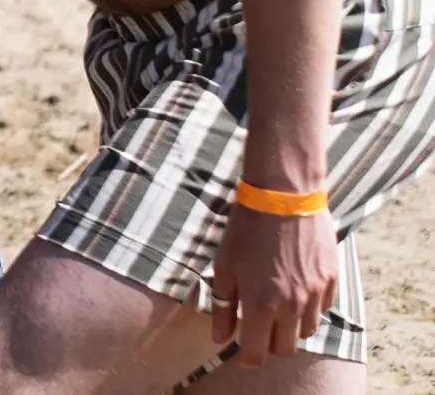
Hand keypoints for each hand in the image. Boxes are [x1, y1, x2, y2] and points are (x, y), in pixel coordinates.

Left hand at [210, 201, 338, 357]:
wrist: (282, 196)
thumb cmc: (245, 229)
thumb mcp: (223, 266)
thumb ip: (223, 306)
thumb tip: (221, 337)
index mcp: (262, 305)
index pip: (257, 354)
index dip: (247, 358)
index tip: (242, 352)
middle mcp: (293, 306)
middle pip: (285, 348)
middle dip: (269, 344)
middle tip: (257, 327)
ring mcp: (316, 294)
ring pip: (306, 331)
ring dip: (290, 326)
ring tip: (275, 303)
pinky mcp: (332, 280)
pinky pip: (323, 308)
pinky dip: (310, 307)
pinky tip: (295, 286)